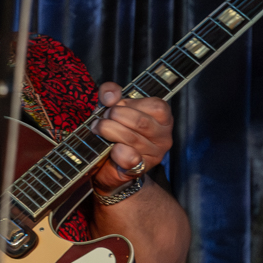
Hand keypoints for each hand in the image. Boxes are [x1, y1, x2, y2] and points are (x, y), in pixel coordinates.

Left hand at [91, 82, 172, 196]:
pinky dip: (116, 152)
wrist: (105, 163)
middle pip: (142, 122)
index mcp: (163, 118)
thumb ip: (111, 94)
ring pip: (132, 138)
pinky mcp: (141, 169)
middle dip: (115, 116)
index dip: (130, 103)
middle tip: (102, 119)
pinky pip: (129, 158)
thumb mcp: (112, 107)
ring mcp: (155, 154)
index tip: (114, 106)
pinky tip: (110, 150)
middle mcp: (164, 136)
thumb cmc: (113, 131)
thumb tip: (110, 95)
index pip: (156, 106)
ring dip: (109, 131)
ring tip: (98, 129)